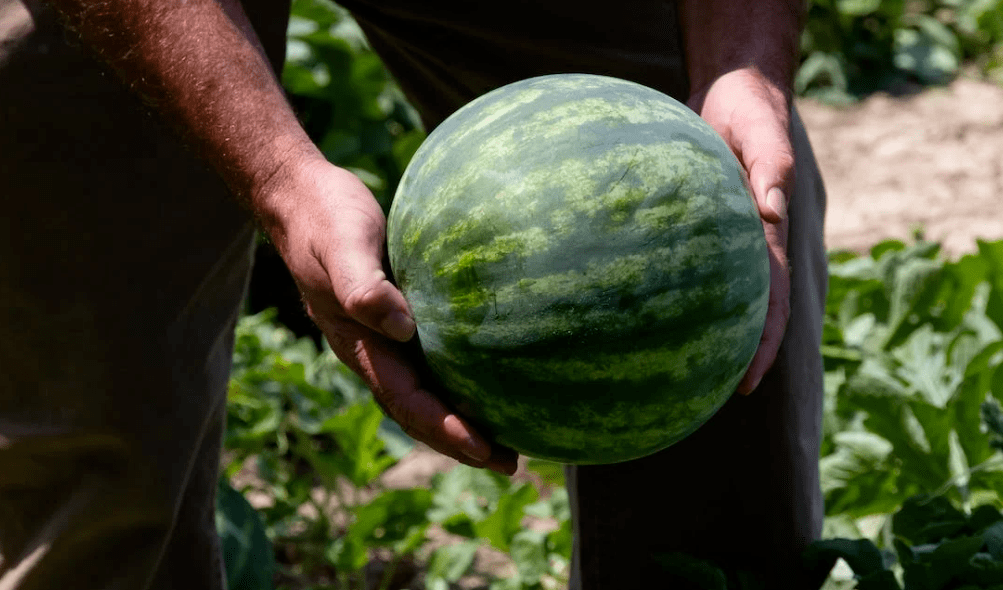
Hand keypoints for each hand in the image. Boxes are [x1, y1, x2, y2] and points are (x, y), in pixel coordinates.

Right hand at [257, 157, 518, 474]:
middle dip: (460, 441)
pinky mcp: (396, 315)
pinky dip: (455, 379)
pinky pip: (429, 360)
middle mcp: (373, 350)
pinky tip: (486, 376)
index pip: (407, 402)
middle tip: (509, 463)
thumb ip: (364, 288)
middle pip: (417, 411)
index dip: (445, 430)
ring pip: (423, 391)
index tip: (485, 451)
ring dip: (459, 418)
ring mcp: (382, 336)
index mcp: (360, 345)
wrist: (301, 197)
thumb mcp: (344, 247)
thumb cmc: (326, 219)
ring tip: (504, 436)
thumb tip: (403, 328)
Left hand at [687, 67, 793, 394]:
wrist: (731, 88)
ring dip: (695, 330)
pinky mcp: (689, 223)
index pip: (768, 302)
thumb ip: (772, 170)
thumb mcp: (766, 133)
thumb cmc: (752, 109)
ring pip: (707, 293)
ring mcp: (717, 236)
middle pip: (738, 311)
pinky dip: (662, 287)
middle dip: (726, 355)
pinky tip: (630, 307)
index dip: (760, 346)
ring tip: (665, 370)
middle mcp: (744, 244)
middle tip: (702, 398)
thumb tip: (771, 212)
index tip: (744, 385)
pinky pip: (675, 261)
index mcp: (768, 235)